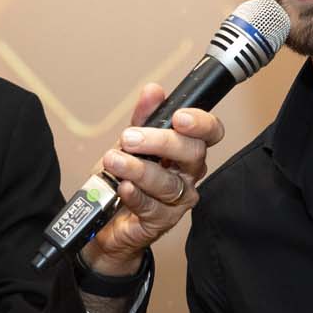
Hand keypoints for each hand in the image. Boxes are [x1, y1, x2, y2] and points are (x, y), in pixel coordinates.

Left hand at [83, 83, 224, 276]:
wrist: (103, 217)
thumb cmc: (122, 178)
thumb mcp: (129, 142)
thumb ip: (143, 117)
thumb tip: (153, 91)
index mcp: (186, 150)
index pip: (210, 132)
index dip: (201, 123)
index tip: (179, 117)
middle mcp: (188, 174)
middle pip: (192, 154)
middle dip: (161, 142)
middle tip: (130, 138)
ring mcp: (178, 200)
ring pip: (169, 182)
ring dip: (138, 169)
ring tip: (113, 161)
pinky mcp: (161, 222)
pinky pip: (152, 207)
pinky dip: (135, 195)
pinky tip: (122, 187)